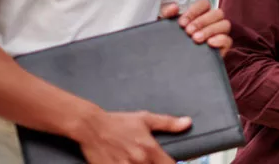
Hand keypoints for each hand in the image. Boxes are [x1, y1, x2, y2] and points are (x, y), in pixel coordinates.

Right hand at [70, 109, 191, 163]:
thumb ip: (168, 123)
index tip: (169, 163)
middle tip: (147, 159)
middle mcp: (139, 161)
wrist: (91, 127)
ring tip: (135, 160)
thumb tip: (187, 123)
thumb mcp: (145, 119)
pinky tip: (125, 162)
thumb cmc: (118, 122)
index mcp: (150, 149)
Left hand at [161, 0, 231, 56]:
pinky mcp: (222, 48)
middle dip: (202, 22)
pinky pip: (228, 40)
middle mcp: (211, 23)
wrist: (171, 65)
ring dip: (210, 30)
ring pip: (225, 24)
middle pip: (217, 13)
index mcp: (200, 15)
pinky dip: (220, 39)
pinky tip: (208, 43)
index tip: (182, 23)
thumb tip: (174, 7)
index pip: (204, 4)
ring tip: (196, 39)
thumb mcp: (165, 27)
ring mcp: (218, 35)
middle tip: (188, 32)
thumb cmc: (170, 43)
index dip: (194, 11)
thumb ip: (166, 14)